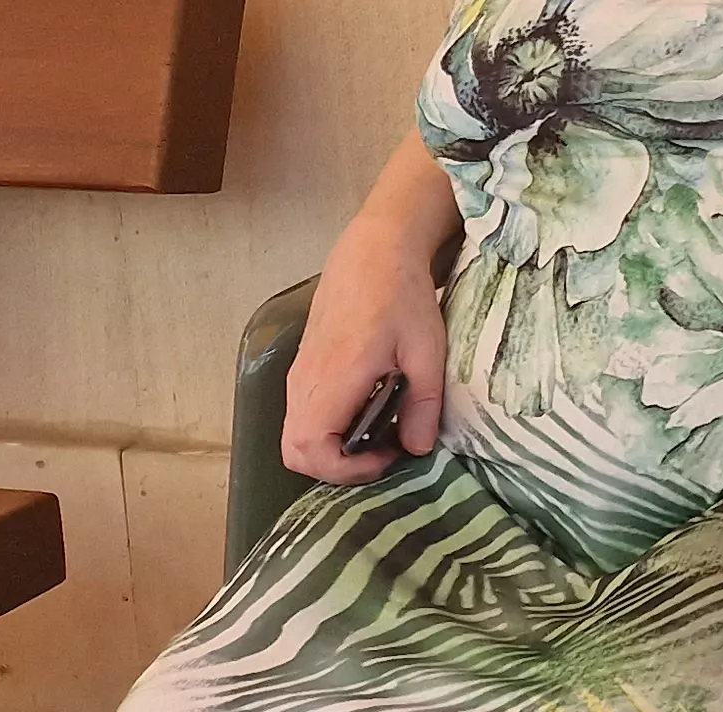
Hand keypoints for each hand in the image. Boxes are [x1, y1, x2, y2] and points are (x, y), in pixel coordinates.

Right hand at [279, 239, 445, 483]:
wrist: (373, 252)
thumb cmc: (401, 296)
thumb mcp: (427, 350)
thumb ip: (423, 403)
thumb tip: (418, 449)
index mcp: (332, 379)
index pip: (310, 449)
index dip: (345, 469)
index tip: (387, 455)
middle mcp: (305, 382)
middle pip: (295, 451)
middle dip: (337, 467)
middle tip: (384, 452)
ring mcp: (299, 374)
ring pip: (295, 435)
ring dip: (332, 448)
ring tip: (380, 433)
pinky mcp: (302, 367)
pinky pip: (301, 414)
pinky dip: (327, 428)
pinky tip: (367, 409)